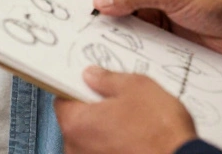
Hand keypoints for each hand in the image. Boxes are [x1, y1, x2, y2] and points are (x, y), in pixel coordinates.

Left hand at [54, 67, 196, 153]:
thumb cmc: (160, 133)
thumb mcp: (137, 87)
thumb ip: (108, 79)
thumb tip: (93, 75)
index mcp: (76, 123)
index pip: (61, 99)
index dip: (78, 90)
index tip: (91, 86)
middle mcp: (76, 149)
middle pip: (77, 123)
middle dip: (96, 113)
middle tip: (121, 106)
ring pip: (93, 142)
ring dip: (107, 134)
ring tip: (135, 128)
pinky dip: (117, 149)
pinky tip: (138, 144)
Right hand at [91, 0, 221, 63]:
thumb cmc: (216, 2)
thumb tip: (101, 1)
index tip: (91, 14)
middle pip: (117, 9)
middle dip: (106, 20)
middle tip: (95, 34)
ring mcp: (159, 22)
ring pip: (129, 30)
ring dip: (122, 38)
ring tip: (111, 48)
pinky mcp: (166, 42)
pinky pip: (144, 46)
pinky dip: (136, 51)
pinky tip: (132, 58)